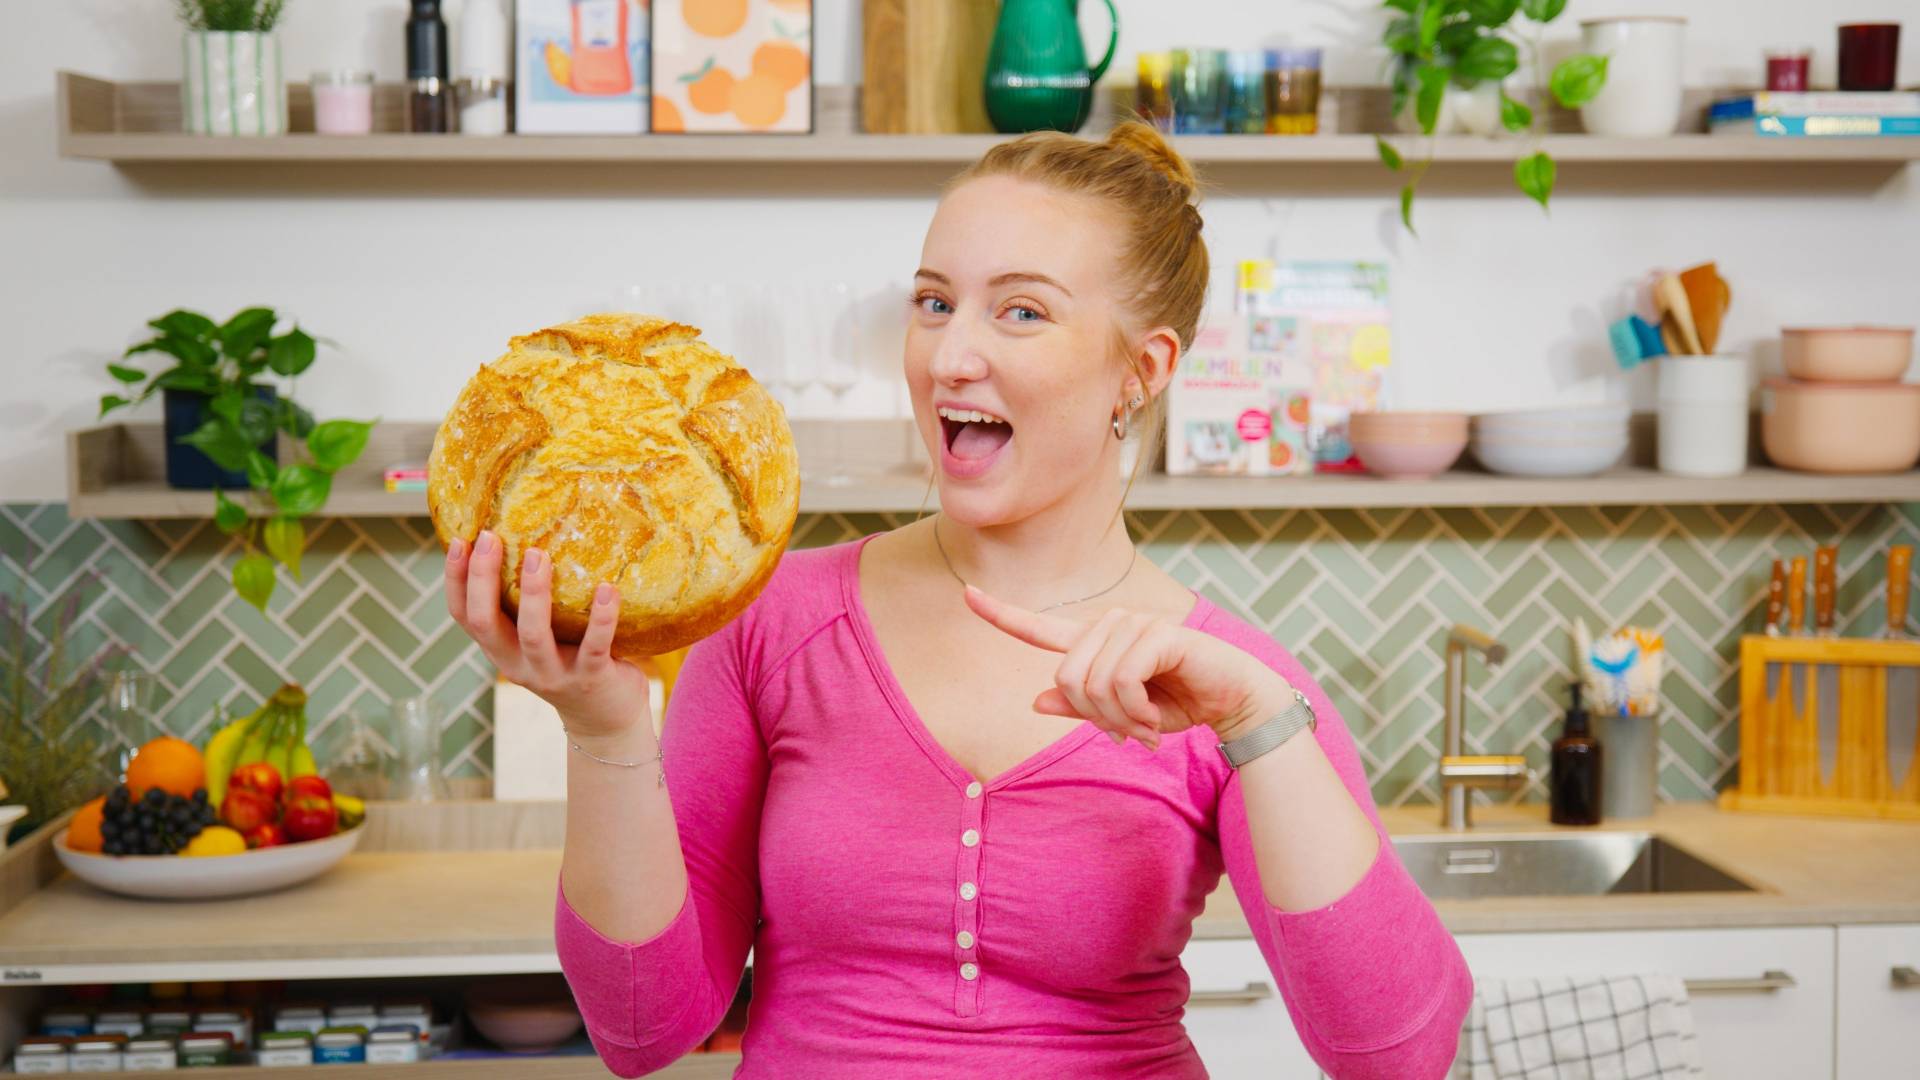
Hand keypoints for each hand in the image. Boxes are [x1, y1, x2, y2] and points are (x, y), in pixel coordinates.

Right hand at [444, 530, 651, 739]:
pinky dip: (601, 617)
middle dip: (482, 579)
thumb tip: (528, 538)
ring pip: (533, 635)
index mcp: (500, 651)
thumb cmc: (570, 662)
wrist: (604, 720)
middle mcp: (518, 664)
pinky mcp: (590, 679)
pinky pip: (594, 646)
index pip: (464, 616)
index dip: (454, 581)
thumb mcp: (538, 638)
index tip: (457, 541)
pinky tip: (608, 589)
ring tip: (538, 554)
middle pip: (486, 623)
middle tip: (490, 538)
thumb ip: (527, 606)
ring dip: (534, 594)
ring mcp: (553, 674)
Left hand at [963, 585, 1291, 749]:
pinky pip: (1123, 679)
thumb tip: (1035, 701)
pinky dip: (1135, 710)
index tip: (967, 594)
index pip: (1039, 629)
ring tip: (1145, 727)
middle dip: (1094, 716)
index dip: (1001, 614)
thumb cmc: (1179, 704)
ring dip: (1119, 718)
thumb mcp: (1124, 715)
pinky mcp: (1160, 634)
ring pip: (1093, 681)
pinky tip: (1155, 719)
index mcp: (1096, 643)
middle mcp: (1111, 626)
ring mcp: (1136, 625)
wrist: (1233, 702)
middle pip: (1066, 676)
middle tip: (1127, 733)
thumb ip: (1081, 707)